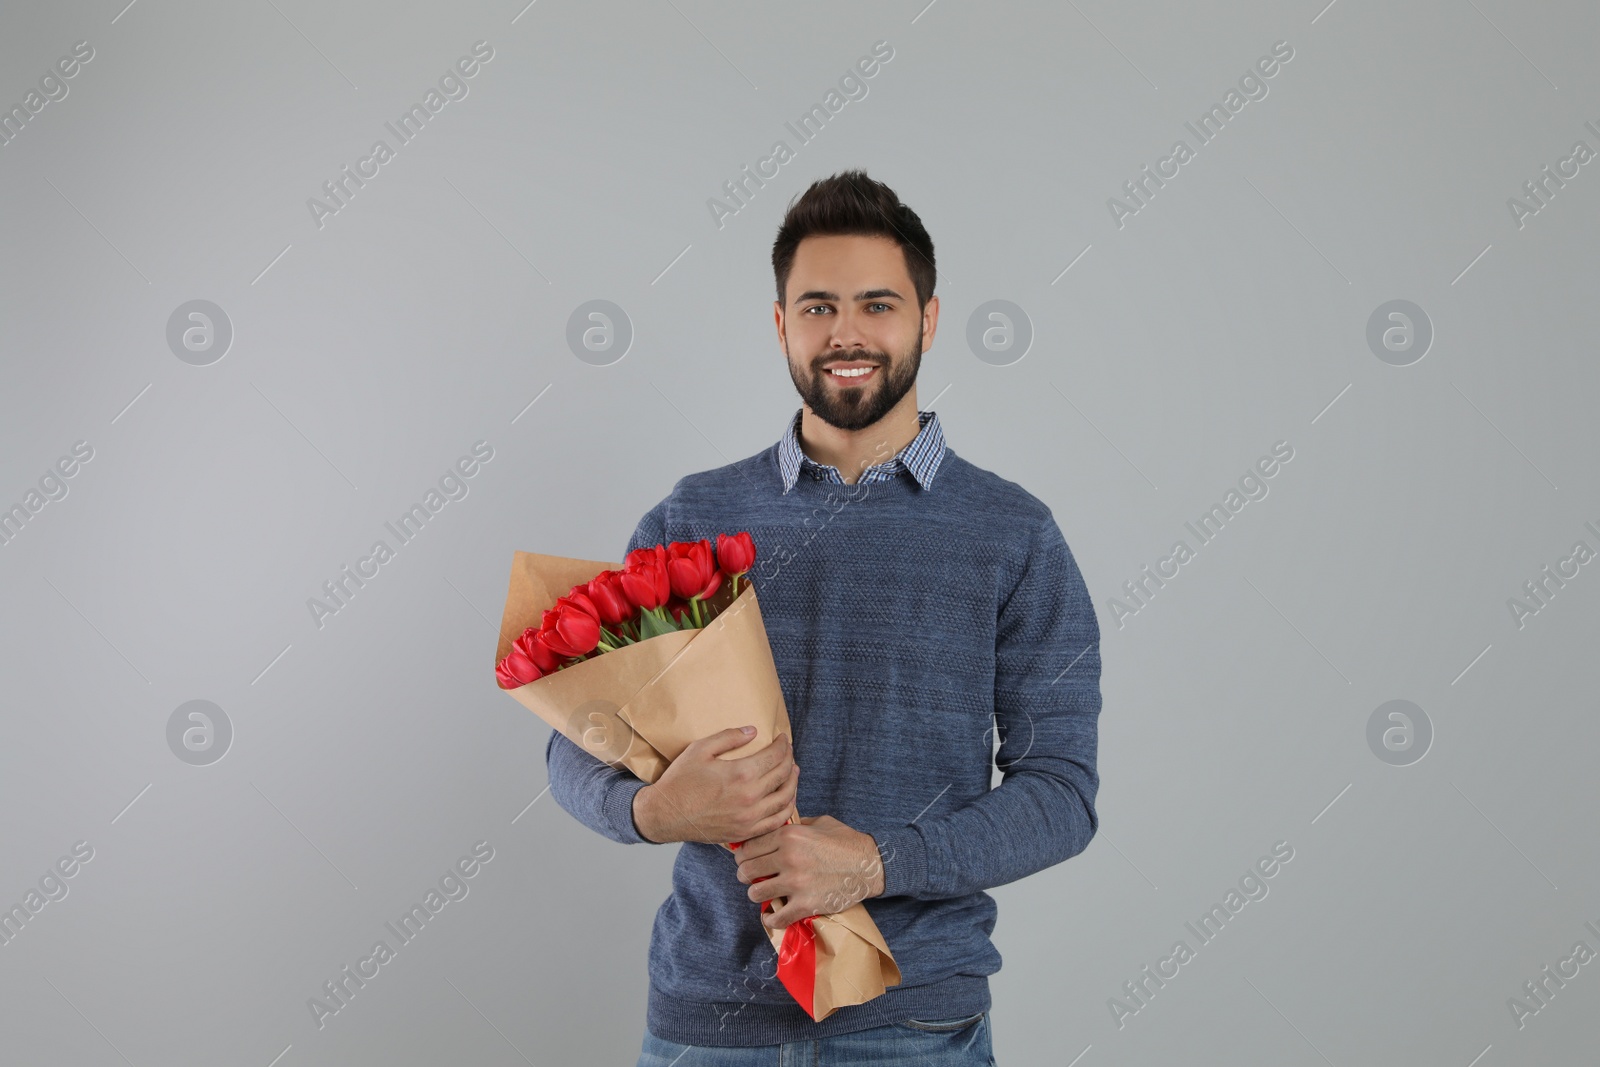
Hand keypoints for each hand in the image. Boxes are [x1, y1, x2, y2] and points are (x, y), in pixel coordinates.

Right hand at [635, 727, 796, 843]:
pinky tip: (785, 798)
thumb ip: (729, 737)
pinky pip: (776, 821)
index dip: (783, 744)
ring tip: (792, 772)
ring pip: (785, 799)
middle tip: (788, 751)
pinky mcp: (745, 833)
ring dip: (793, 783)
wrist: (665, 814)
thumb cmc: (680, 781)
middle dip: (789, 759)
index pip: (775, 756)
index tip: (783, 738)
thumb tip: (753, 731)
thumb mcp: (700, 749)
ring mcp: (749, 818)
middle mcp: (750, 798)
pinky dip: (786, 808)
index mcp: (741, 774)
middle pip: (783, 775)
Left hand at [734, 814, 885, 929]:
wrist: (870, 865)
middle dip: (746, 874)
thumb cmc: (846, 841)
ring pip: (756, 893)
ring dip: (757, 894)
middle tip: (750, 876)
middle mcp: (788, 858)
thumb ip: (794, 825)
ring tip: (763, 893)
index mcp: (789, 836)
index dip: (743, 854)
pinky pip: (776, 918)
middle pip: (747, 870)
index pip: (749, 847)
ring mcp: (796, 883)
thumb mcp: (819, 822)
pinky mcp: (806, 904)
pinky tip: (771, 915)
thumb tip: (775, 827)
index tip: (744, 860)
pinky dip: (770, 919)